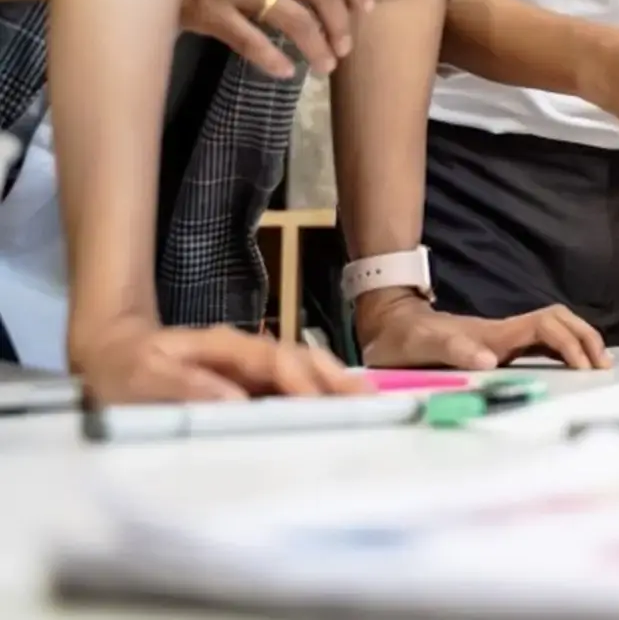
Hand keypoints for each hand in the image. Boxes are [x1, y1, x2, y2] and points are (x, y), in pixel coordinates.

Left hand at [75, 319, 369, 404]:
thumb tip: (235, 400)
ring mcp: (249, 365)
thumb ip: (185, 385)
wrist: (112, 354)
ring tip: (368, 406)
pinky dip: (319, 396)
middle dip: (333, 378)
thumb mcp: (144, 376)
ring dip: (334, 386)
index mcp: (221, 346)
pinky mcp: (249, 381)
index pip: (270, 359)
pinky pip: (290, 386)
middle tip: (369, 400)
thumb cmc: (125, 369)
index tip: (318, 404)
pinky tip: (340, 410)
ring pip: (301, 371)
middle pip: (298, 359)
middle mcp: (243, 351)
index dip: (296, 380)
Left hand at [355, 291, 612, 370]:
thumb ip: (454, 350)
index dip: (569, 343)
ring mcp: (505, 337)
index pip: (545, 327)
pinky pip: (543, 342)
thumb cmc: (404, 338)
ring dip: (580, 342)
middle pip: (560, 322)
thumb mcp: (421, 345)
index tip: (583, 367)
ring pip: (555, 329)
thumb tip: (490, 361)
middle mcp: (505, 332)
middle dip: (585, 339)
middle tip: (603, 366)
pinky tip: (573, 366)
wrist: (391, 324)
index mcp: (493, 333)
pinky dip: (565, 350)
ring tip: (599, 365)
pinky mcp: (501, 345)